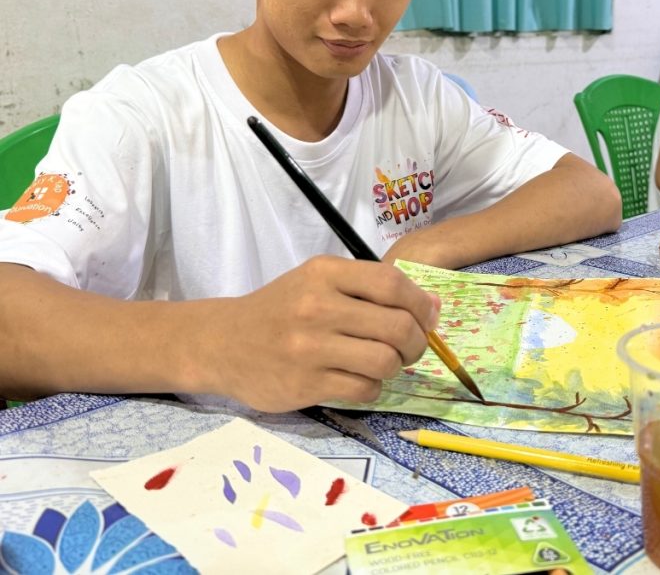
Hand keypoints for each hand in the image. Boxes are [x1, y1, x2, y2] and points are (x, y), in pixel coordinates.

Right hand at [203, 256, 439, 412]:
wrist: (223, 343)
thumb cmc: (281, 309)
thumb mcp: (319, 282)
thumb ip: (371, 289)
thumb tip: (433, 306)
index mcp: (325, 274)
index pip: (392, 283)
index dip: (420, 303)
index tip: (426, 316)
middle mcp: (317, 307)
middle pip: (396, 326)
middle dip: (417, 341)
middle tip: (411, 347)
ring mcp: (309, 348)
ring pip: (385, 361)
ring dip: (396, 366)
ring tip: (384, 364)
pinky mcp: (305, 384)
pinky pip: (363, 389)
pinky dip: (373, 387)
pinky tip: (360, 379)